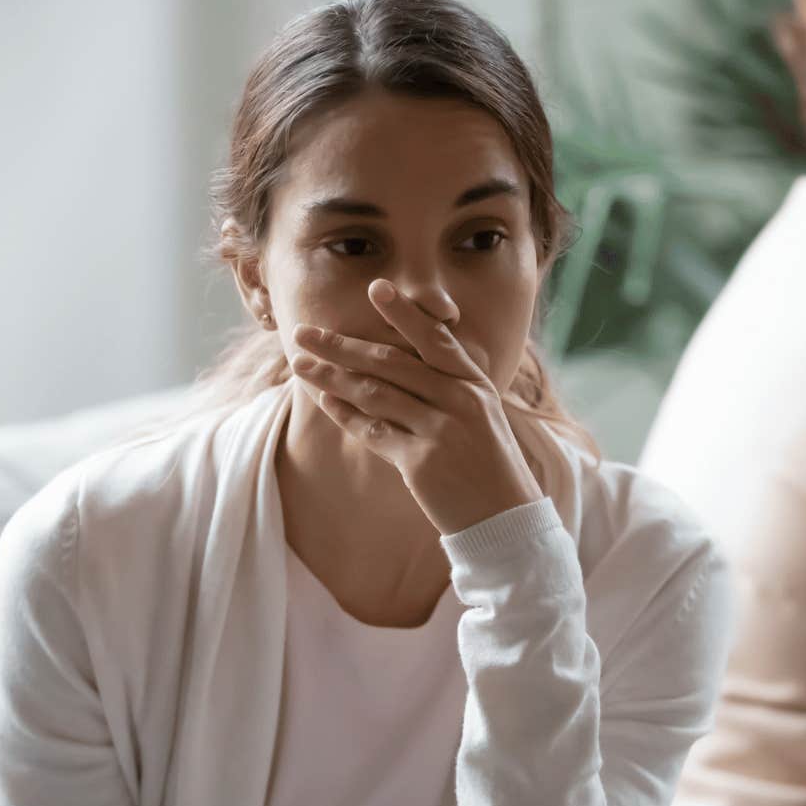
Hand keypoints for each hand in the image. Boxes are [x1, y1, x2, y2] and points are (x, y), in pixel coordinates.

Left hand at [289, 279, 543, 535]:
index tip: (375, 287)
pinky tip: (325, 400)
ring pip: (374, 394)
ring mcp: (440, 431)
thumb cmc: (488, 462)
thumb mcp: (480, 413)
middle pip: (390, 362)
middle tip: (304, 332)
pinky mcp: (421, 463)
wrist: (504, 518)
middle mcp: (459, 400)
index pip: (434, 338)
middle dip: (341, 345)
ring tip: (300, 365)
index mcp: (474, 382)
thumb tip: (396, 358)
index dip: (404, 312)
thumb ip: (447, 384)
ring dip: (331, 377)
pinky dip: (346, 415)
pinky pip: (374, 431)